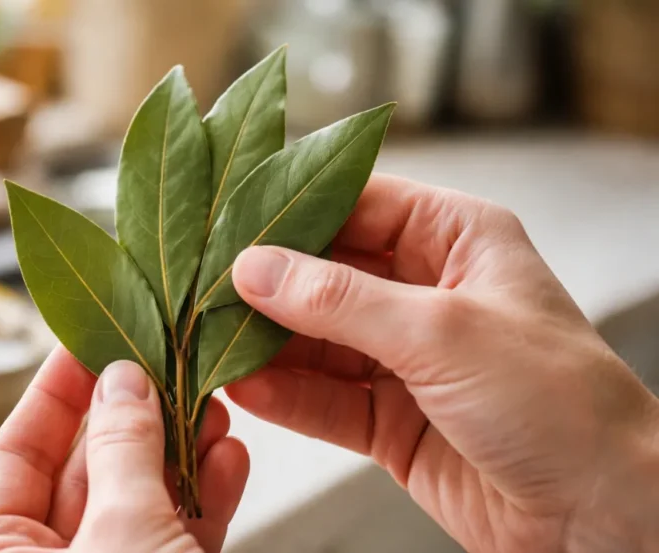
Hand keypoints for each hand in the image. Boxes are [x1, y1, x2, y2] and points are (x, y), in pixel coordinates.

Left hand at [0, 347, 249, 552]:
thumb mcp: (122, 531)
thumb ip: (123, 450)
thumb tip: (125, 381)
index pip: (16, 454)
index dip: (53, 392)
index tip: (87, 340)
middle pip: (88, 469)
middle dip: (135, 416)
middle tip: (165, 363)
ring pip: (140, 498)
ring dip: (181, 450)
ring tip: (210, 403)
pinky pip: (178, 532)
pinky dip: (207, 496)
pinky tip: (228, 455)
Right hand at [224, 174, 658, 552]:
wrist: (603, 517)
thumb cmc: (560, 403)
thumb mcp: (443, 332)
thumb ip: (340, 302)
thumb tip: (254, 268)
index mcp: (456, 240)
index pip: (357, 203)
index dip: (292, 209)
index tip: (228, 221)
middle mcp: (426, 292)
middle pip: (326, 275)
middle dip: (267, 285)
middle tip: (203, 289)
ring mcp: (406, 358)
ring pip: (317, 341)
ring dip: (265, 345)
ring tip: (208, 341)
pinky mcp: (391, 420)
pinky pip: (325, 400)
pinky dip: (285, 397)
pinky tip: (243, 390)